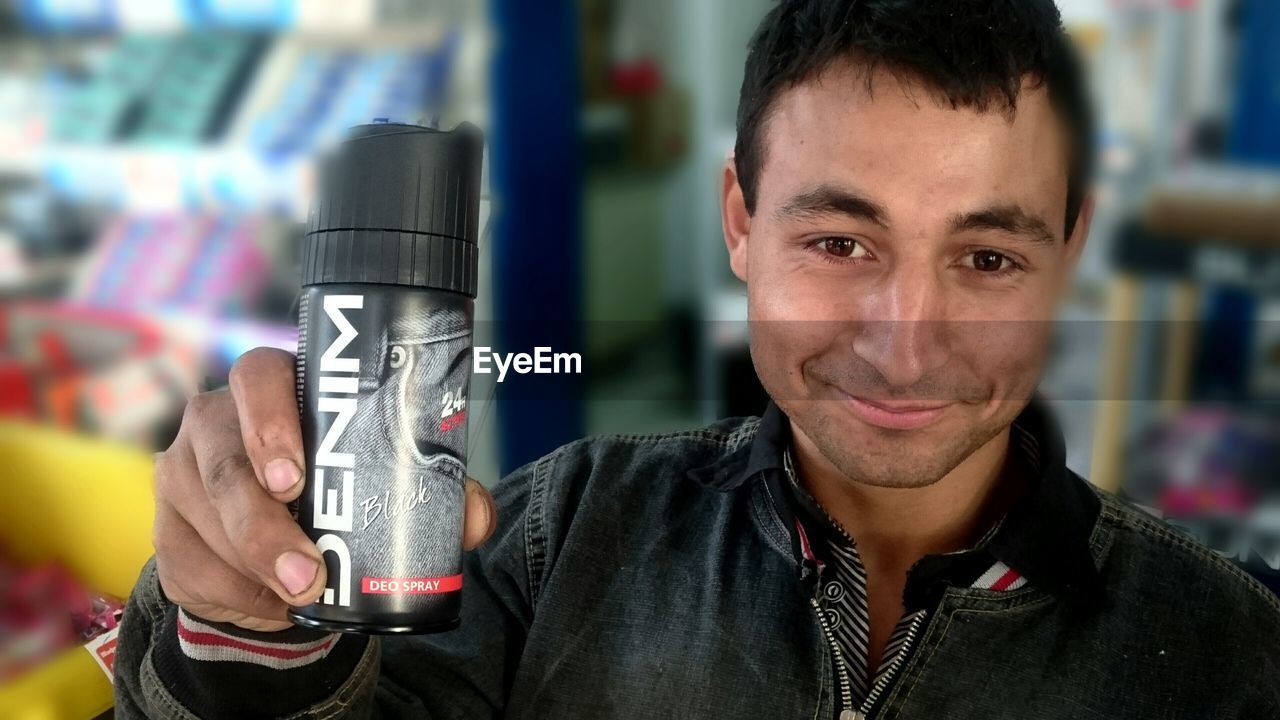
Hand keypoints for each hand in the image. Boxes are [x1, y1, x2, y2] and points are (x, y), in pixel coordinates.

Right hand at [152, 347, 496, 631]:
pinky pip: (188, 564)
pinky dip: (237, 594)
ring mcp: (182, 474)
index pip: (257, 376)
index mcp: (272, 389)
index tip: (295, 476)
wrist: (289, 551)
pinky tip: (273, 606)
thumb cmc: (341, 493)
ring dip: (253, 563)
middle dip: (261, 518)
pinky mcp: (167, 532)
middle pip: (223, 459)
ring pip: (203, 516)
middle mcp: (216, 422)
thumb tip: (474, 518)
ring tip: (301, 593)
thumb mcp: (387, 483)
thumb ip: (433, 493)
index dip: (269, 418)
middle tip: (306, 564)